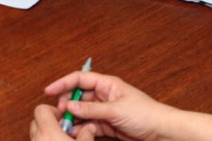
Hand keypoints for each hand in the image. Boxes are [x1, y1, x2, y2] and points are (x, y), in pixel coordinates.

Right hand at [32, 71, 174, 140]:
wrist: (163, 132)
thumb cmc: (146, 114)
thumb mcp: (116, 110)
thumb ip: (91, 109)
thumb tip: (70, 106)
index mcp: (108, 84)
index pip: (80, 78)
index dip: (63, 83)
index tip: (48, 91)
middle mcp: (105, 95)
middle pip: (79, 96)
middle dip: (67, 104)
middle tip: (59, 114)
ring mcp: (106, 111)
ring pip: (83, 112)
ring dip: (74, 119)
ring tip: (65, 126)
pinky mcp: (109, 125)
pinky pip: (90, 125)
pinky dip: (82, 129)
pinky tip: (76, 133)